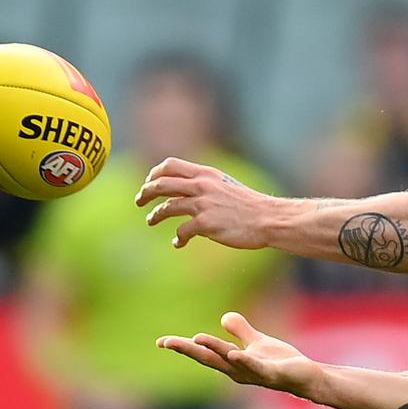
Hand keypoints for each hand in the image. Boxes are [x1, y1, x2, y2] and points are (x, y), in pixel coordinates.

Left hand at [135, 157, 276, 249]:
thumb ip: (208, 185)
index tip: (150, 181)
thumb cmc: (252, 206)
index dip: (155, 173)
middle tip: (139, 200)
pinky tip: (178, 243)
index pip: (171, 165)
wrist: (268, 218)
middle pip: (161, 184)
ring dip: (155, 215)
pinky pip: (181, 231)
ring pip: (166, 207)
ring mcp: (203, 205)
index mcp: (207, 174)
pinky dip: (177, 238)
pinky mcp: (206, 224)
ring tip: (151, 220)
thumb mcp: (227, 186)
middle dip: (146, 192)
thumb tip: (190, 190)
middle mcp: (202, 186)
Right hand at [157, 312, 322, 398]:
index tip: (161, 341)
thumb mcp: (258, 342)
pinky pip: (256, 367)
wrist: (306, 376)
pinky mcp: (273, 374)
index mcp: (232, 363)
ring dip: (214, 350)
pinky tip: (234, 353)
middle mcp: (238, 371)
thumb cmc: (281, 362)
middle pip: (209, 358)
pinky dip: (244, 361)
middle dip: (187, 349)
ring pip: (229, 361)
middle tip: (166, 342)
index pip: (204, 353)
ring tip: (196, 338)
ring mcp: (254, 373)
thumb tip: (223, 317)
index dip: (184, 347)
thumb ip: (241, 331)